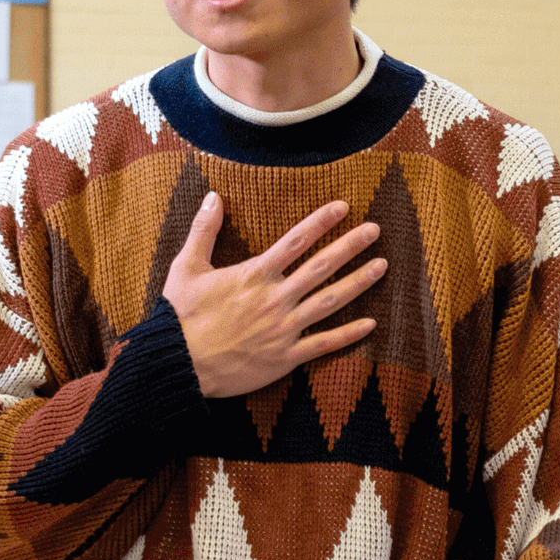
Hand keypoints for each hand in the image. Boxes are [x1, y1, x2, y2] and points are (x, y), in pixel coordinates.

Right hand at [166, 190, 386, 398]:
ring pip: (329, 301)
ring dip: (358, 283)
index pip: (296, 241)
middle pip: (321, 267)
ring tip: (381, 267)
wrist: (177, 364)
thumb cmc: (180, 316)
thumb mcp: (187, 267)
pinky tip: (371, 324)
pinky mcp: (285, 358)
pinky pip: (323, 344)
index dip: (321, 221)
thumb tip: (214, 196)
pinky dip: (349, 335)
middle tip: (376, 230)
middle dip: (351, 246)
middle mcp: (275, 299)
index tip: (344, 207)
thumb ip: (204, 230)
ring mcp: (283, 329)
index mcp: (254, 275)